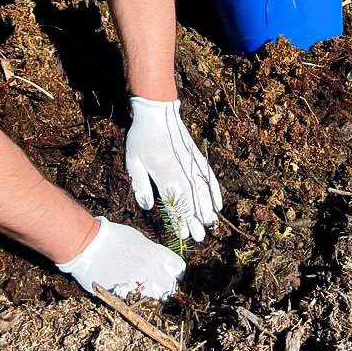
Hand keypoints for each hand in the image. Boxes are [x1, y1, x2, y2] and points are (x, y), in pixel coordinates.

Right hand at [57, 216, 184, 299]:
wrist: (88, 245)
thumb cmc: (111, 237)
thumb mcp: (139, 239)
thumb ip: (153, 252)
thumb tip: (161, 262)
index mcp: (155, 254)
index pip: (179, 269)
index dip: (177, 275)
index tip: (174, 278)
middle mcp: (150, 270)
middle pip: (170, 287)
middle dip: (167, 289)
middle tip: (161, 289)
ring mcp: (137, 284)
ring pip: (155, 298)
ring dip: (152, 297)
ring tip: (145, 293)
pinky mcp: (123, 295)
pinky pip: (136, 303)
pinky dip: (136, 302)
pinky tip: (131, 296)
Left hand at [126, 97, 221, 241]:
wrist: (158, 113)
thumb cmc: (142, 138)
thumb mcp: (133, 161)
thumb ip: (141, 185)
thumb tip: (148, 206)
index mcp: (165, 174)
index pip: (175, 202)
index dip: (180, 219)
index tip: (183, 234)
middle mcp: (182, 171)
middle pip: (192, 200)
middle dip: (196, 220)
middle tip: (200, 237)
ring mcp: (193, 164)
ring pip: (204, 191)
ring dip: (208, 209)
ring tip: (211, 225)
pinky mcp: (198, 158)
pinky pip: (209, 178)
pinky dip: (214, 191)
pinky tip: (217, 203)